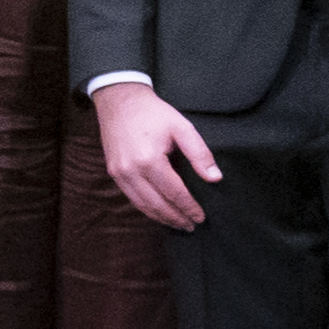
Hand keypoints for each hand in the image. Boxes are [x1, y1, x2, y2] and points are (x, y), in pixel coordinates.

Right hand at [93, 80, 221, 225]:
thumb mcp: (182, 127)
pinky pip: (131, 197)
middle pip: (157, 204)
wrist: (120, 101)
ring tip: (178, 225)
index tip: (201, 217)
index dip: (188, 207)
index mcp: (149, 160)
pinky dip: (146, 209)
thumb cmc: (153, 113)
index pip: (174, 192)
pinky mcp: (114, 173)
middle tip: (192, 227)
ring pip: (142, 205)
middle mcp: (131, 171)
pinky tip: (159, 213)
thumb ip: (199, 154)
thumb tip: (215, 178)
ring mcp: (119, 174)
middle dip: (176, 218)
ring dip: (161, 218)